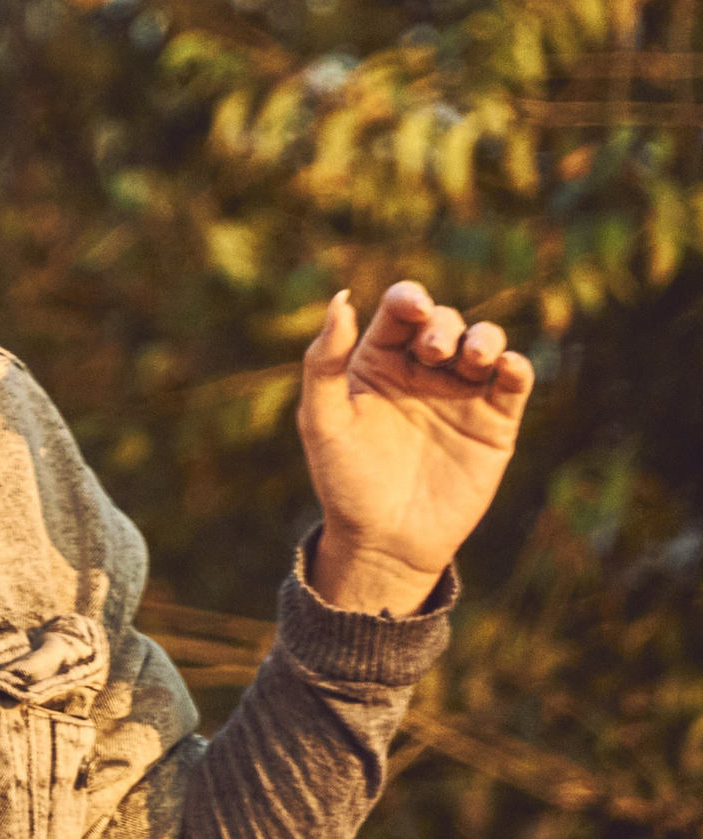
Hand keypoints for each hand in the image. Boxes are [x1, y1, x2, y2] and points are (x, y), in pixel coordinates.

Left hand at [298, 281, 534, 615]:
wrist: (383, 540)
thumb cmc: (343, 478)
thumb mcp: (322, 418)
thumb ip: (324, 360)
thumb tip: (342, 298)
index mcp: (378, 361)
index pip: (400, 312)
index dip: (409, 299)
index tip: (412, 308)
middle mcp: (421, 371)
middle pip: (445, 322)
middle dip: (444, 325)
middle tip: (433, 353)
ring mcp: (459, 396)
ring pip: (484, 344)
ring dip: (485, 338)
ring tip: (472, 356)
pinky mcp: (493, 424)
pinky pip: (512, 385)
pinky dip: (517, 368)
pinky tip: (508, 367)